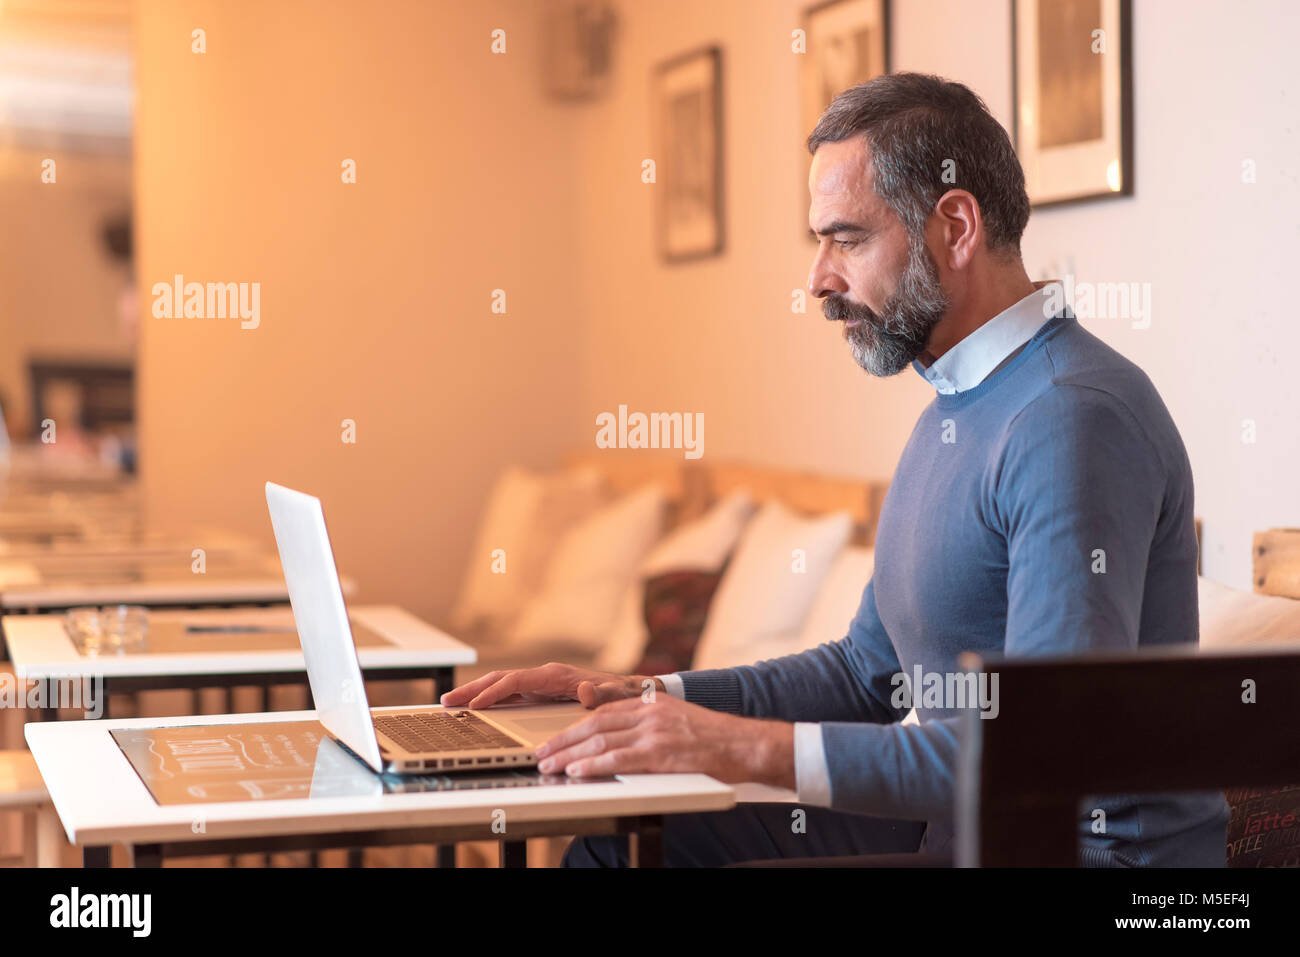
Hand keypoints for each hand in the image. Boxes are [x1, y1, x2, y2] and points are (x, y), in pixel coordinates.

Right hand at [439, 662, 662, 709]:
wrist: (630, 691)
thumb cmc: (621, 692)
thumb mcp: (614, 694)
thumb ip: (602, 693)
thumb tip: (587, 689)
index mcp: (556, 675)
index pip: (516, 681)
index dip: (494, 693)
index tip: (475, 706)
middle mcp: (544, 676)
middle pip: (500, 679)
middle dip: (473, 690)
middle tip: (447, 702)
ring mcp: (540, 684)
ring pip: (500, 685)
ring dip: (475, 693)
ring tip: (451, 704)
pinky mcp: (540, 693)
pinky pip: (508, 694)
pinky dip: (489, 699)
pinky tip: (475, 709)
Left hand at [534, 694, 794, 787]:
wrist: (746, 743)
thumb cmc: (715, 736)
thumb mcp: (678, 716)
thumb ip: (650, 720)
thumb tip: (622, 734)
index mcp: (651, 703)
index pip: (602, 712)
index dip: (574, 726)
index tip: (555, 739)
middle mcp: (649, 713)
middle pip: (594, 725)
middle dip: (563, 741)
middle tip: (541, 754)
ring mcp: (655, 733)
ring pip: (600, 742)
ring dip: (569, 755)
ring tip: (550, 766)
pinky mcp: (662, 754)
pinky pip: (619, 760)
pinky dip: (593, 766)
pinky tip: (577, 772)